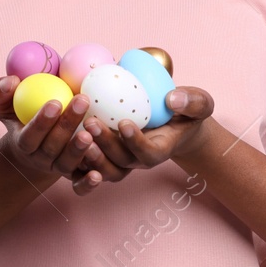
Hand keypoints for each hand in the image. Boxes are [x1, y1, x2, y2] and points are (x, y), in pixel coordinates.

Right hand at [0, 76, 119, 195]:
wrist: (35, 139)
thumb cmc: (19, 114)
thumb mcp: (3, 102)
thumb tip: (11, 82)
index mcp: (23, 142)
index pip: (30, 136)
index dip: (42, 122)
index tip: (55, 102)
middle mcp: (40, 158)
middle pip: (52, 148)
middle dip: (66, 126)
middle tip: (81, 101)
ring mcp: (58, 167)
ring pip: (67, 163)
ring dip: (78, 149)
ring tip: (91, 130)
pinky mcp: (74, 174)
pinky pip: (79, 181)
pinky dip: (87, 182)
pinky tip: (97, 174)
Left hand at [79, 86, 214, 180]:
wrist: (174, 123)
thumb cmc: (187, 113)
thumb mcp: (199, 104)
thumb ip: (192, 102)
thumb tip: (172, 99)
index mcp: (159, 150)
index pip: (147, 153)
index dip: (136, 142)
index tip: (126, 123)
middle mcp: (137, 160)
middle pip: (120, 161)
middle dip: (105, 144)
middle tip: (91, 122)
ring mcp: (121, 161)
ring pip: (102, 167)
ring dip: (89, 153)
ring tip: (77, 131)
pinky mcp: (106, 157)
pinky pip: (90, 166)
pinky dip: (78, 160)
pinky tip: (65, 140)